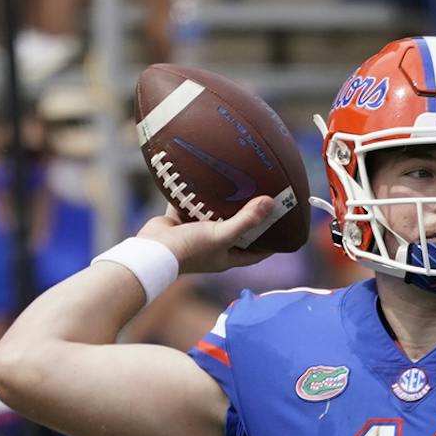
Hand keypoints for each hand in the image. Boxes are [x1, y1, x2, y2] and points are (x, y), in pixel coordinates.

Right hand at [137, 198, 278, 276]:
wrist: (152, 251)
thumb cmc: (189, 249)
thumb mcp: (221, 234)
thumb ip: (245, 220)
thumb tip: (271, 203)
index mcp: (226, 256)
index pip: (256, 253)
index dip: (270, 243)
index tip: (283, 230)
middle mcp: (213, 246)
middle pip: (236, 232)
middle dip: (248, 219)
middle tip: (262, 199)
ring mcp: (195, 235)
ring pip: (213, 217)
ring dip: (222, 205)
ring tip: (237, 185)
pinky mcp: (179, 222)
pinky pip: (190, 205)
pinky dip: (195, 195)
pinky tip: (204, 180)